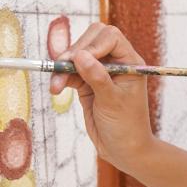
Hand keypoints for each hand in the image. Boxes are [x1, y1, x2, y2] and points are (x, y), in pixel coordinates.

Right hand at [49, 23, 154, 171]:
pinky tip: (56, 89)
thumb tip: (81, 55)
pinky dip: (61, 77)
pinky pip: (69, 72)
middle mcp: (116, 63)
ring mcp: (100, 72)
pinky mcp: (86, 83)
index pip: (111, 37)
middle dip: (74, 51)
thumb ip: (98, 78)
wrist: (123, 149)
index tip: (81, 59)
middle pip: (91, 40)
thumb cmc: (127, 126)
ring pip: (77, 56)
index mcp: (130, 62)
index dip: (94, 44)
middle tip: (62, 66)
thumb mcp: (113, 102)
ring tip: (56, 86)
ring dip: (63, 67)